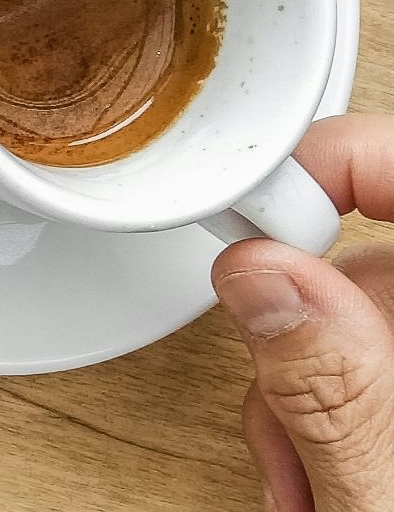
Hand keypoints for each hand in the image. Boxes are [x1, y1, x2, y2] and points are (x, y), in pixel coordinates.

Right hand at [217, 115, 393, 510]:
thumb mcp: (391, 495)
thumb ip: (333, 388)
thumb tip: (266, 277)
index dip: (345, 165)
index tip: (264, 213)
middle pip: (393, 263)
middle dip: (313, 329)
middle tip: (281, 412)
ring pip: (381, 318)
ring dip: (318, 391)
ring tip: (311, 479)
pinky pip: (388, 365)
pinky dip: (349, 413)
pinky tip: (337, 475)